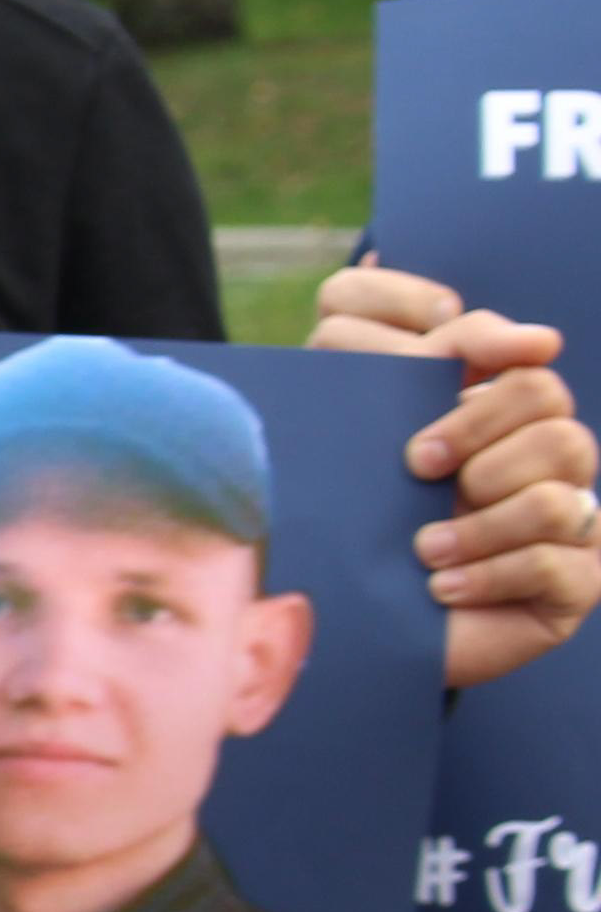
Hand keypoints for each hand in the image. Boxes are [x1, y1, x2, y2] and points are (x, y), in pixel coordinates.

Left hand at [314, 265, 600, 686]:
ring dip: (478, 511)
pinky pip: (560, 550)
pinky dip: (491, 569)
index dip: (462, 333)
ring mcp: (569, 510)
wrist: (342, 645)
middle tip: (416, 467)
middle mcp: (534, 449)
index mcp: (477, 409)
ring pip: (562, 457)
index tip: (426, 352)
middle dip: (470, 424)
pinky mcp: (579, 578)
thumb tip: (400, 266)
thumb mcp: (340, 455)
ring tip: (423, 548)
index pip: (496, 338)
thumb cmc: (335, 541)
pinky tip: (442, 586)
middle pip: (542, 389)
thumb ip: (364, 370)